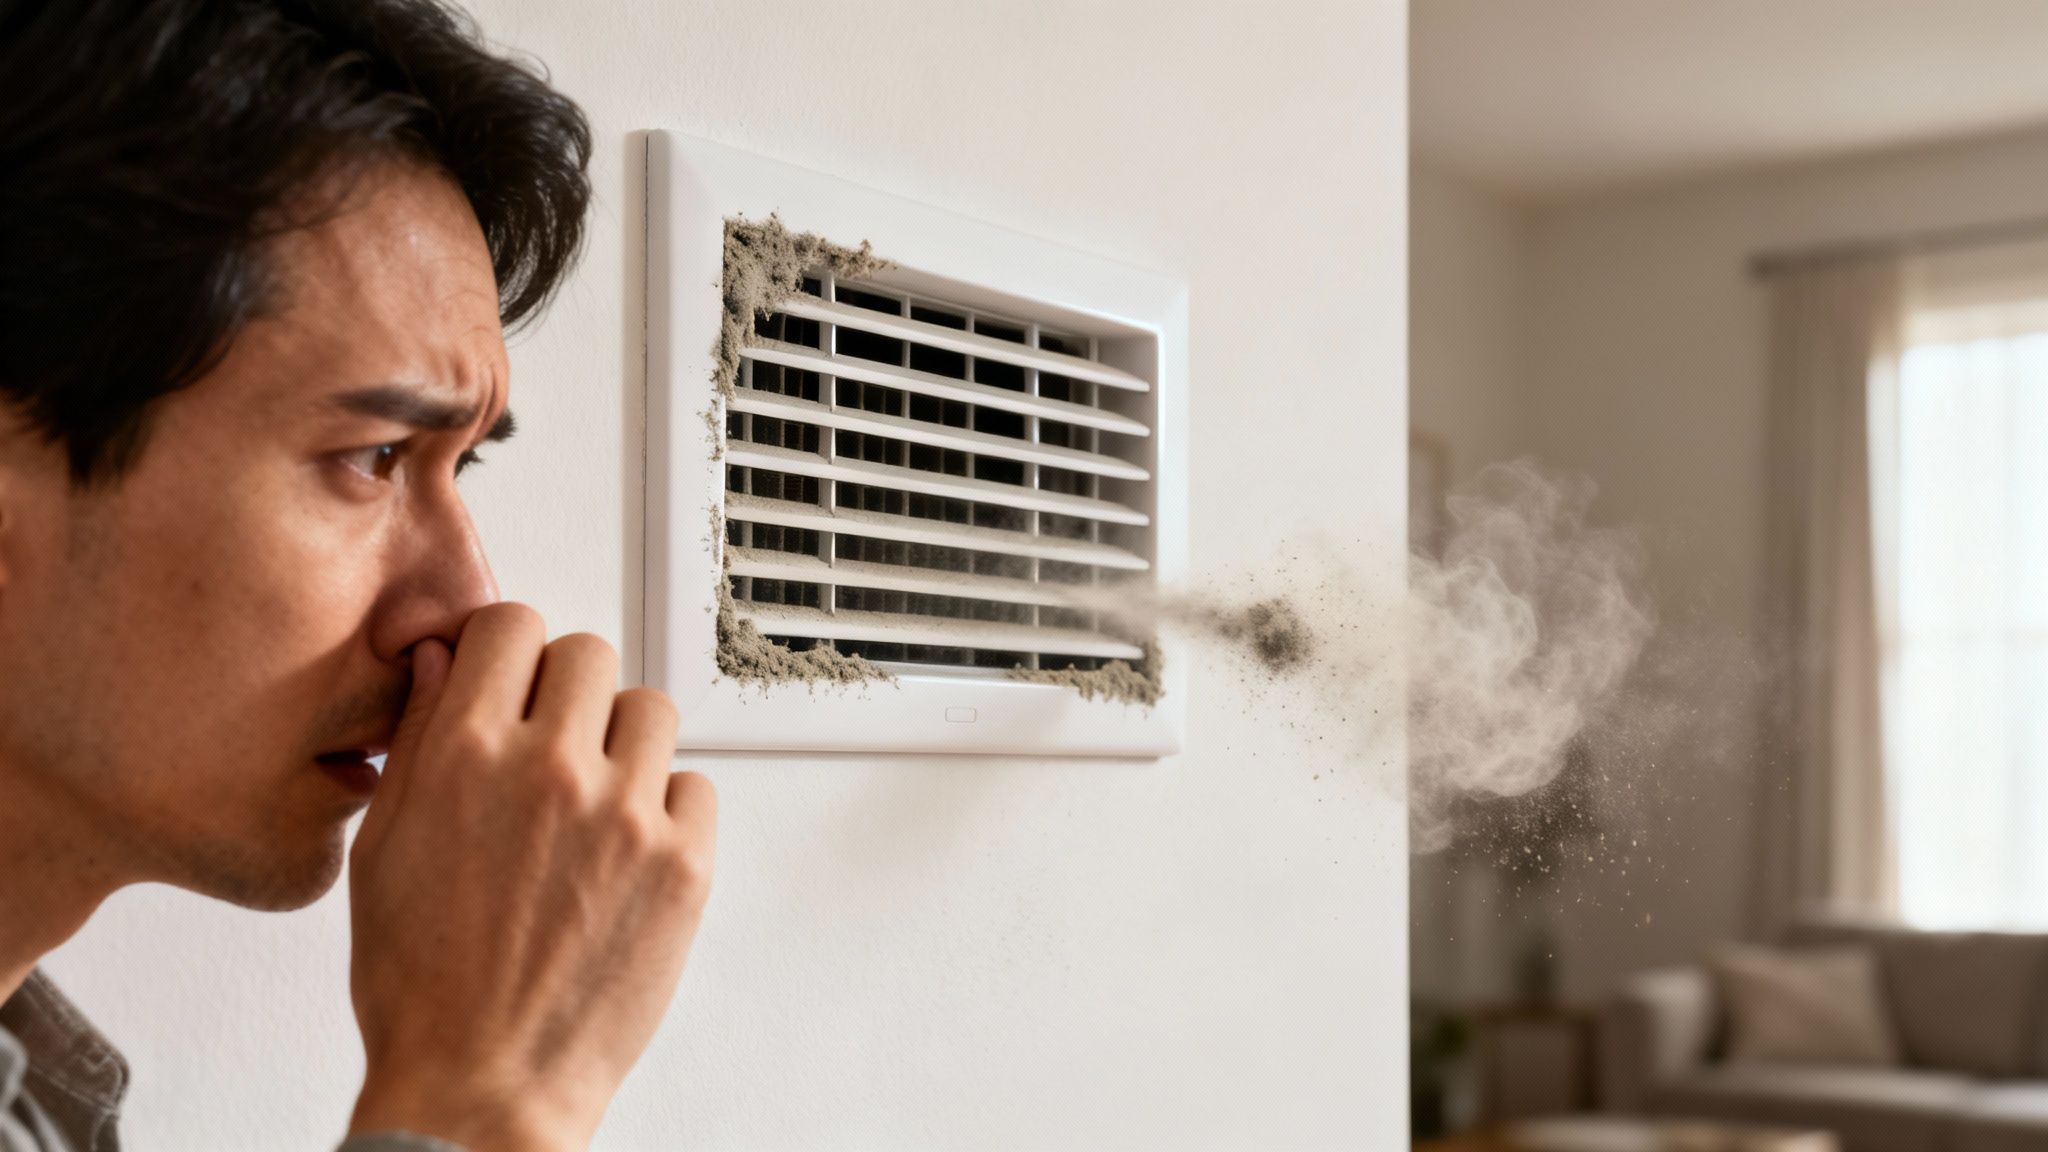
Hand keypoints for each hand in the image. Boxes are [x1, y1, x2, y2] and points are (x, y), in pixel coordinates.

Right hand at [345, 603, 715, 1149]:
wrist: (485, 1083)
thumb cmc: (424, 984)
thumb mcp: (384, 848)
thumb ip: (422, 739)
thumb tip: (450, 660)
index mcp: (466, 757)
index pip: (513, 625)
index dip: (512, 651)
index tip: (515, 679)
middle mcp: (551, 772)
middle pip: (589, 655)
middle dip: (568, 692)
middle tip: (555, 746)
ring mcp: (626, 815)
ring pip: (651, 710)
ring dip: (624, 743)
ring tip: (596, 802)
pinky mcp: (684, 864)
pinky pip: (696, 785)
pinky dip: (668, 808)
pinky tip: (629, 851)